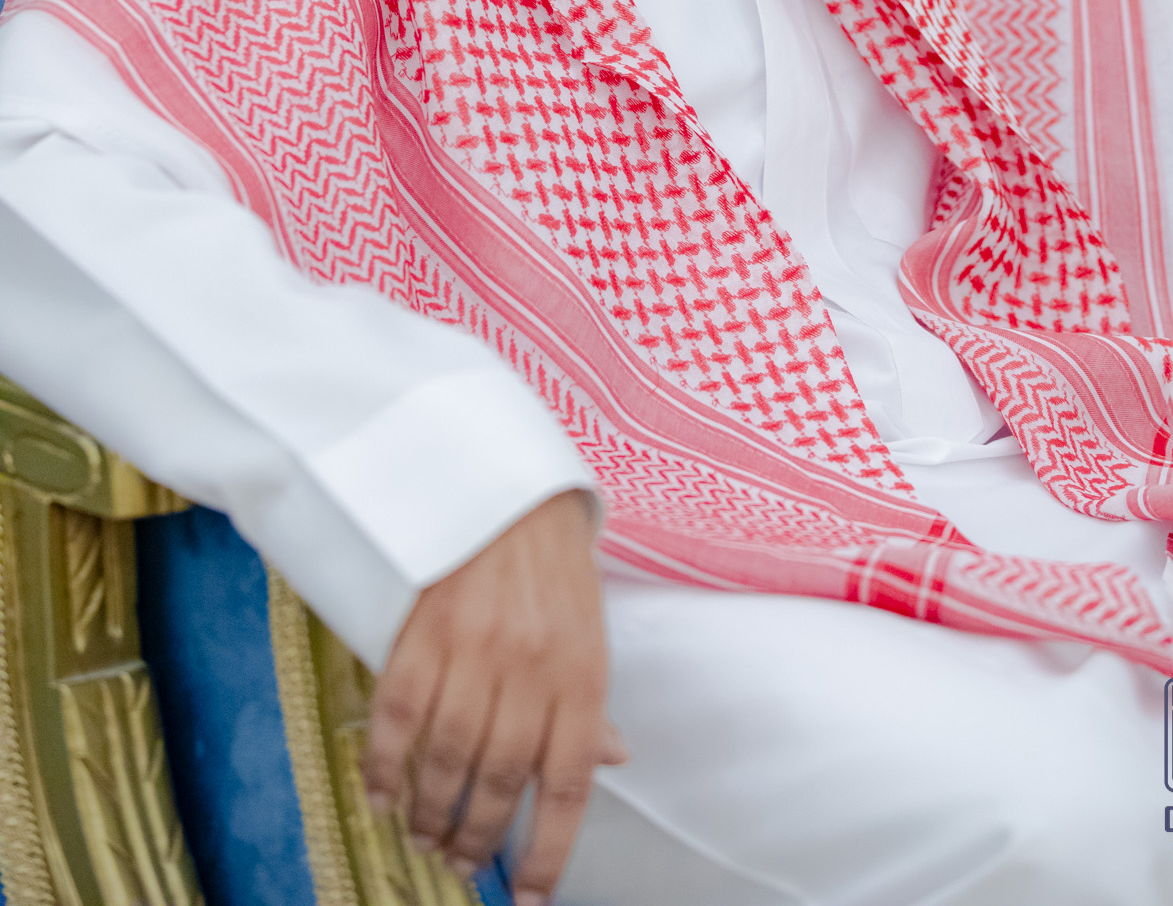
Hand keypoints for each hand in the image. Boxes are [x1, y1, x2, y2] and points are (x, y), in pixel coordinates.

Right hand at [363, 490, 624, 904]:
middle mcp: (530, 669)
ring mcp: (473, 651)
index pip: (568, 783)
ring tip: (427, 837)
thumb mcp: (590, 632)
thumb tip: (609, 763)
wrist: (507, 487)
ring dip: (433, 811)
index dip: (550, 850)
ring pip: (447, 758)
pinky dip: (386, 765)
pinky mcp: (424, 632)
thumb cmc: (554, 568)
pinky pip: (399, 715)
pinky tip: (383, 795)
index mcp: (581, 674)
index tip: (532, 898)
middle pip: (501, 779)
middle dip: (479, 836)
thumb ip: (589, 702)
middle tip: (464, 862)